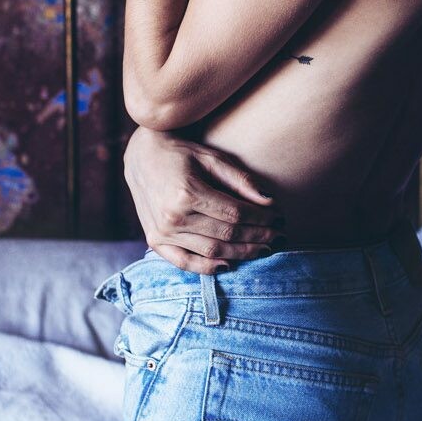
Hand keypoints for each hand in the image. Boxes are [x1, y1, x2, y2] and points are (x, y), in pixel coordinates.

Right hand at [123, 124, 285, 271]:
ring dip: (242, 253)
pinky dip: (207, 268)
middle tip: (279, 237)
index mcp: (187, 193)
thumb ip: (240, 180)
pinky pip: (184, 262)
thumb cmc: (181, 153)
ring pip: (211, 251)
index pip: (236, 214)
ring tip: (263, 249)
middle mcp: (172, 216)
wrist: (141, 156)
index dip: (262, 219)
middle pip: (227, 234)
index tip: (280, 218)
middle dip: (258, 237)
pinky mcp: (155, 240)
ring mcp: (161, 232)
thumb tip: (270, 201)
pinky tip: (229, 264)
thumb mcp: (212, 158)